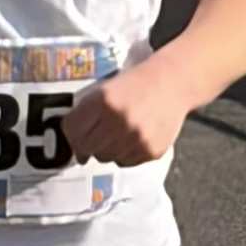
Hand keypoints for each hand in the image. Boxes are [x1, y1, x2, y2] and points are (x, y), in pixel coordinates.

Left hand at [62, 66, 187, 168]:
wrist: (173, 82)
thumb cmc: (135, 85)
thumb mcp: (105, 89)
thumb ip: (85, 116)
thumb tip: (79, 156)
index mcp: (103, 101)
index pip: (72, 130)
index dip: (72, 132)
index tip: (78, 131)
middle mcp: (119, 121)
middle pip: (87, 147)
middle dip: (90, 141)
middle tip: (102, 130)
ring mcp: (136, 138)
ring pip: (106, 158)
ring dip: (108, 148)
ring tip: (121, 130)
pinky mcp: (151, 150)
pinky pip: (126, 162)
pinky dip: (125, 153)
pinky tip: (135, 136)